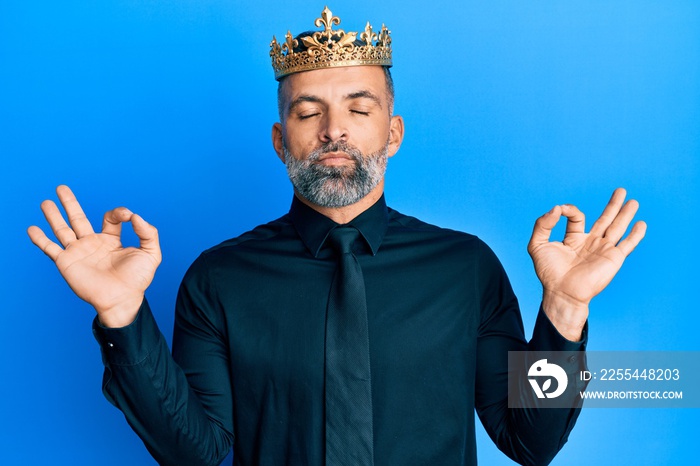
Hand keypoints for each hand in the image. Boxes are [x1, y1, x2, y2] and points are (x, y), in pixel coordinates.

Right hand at [27, 185, 161, 326]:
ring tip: (45, 202)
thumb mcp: (150, 253)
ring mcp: (78, 252)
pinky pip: (50, 249)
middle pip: (78, 218)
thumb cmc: (138, 280)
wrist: (122, 299)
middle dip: (70, 203)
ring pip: (62, 230)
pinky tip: (31, 228)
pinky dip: (40, 239)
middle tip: (62, 188)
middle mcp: (93, 244)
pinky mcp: (66, 262)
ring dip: (53, 216)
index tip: (128, 216)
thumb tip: (135, 216)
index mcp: (111, 240)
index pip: (110, 218)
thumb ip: (148, 233)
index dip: (119, 212)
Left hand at [527, 188, 646, 340]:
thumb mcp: (537, 245)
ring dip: (626, 214)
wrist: (563, 292)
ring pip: (617, 227)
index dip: (569, 210)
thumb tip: (556, 208)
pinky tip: (642, 224)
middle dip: (613, 205)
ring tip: (633, 201)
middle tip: (621, 190)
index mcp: (573, 239)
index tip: (560, 211)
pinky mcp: (613, 258)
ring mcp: (603, 250)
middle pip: (605, 219)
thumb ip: (542, 224)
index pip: (577, 217)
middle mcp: (590, 243)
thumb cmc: (549, 272)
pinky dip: (636, 234)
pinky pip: (627, 244)